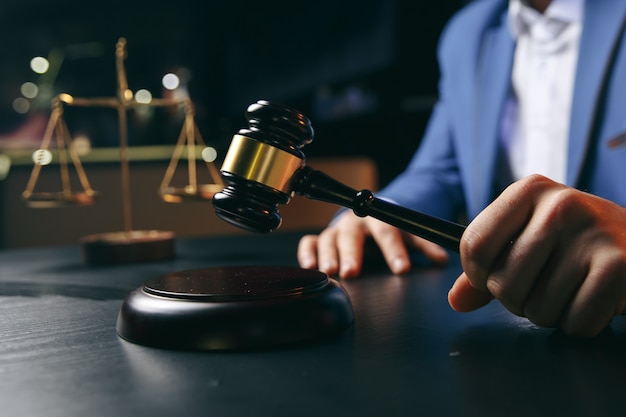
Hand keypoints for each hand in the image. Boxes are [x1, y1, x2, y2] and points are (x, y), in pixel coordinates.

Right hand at [297, 211, 448, 277]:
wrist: (366, 214)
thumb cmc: (387, 229)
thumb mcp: (407, 235)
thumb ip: (424, 246)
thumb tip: (442, 261)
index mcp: (380, 219)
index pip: (388, 234)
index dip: (394, 252)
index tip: (401, 270)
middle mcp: (355, 223)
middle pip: (352, 236)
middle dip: (352, 254)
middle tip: (352, 271)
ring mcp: (335, 230)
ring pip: (329, 239)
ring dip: (328, 255)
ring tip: (330, 272)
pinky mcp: (320, 238)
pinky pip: (309, 243)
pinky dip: (307, 253)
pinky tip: (310, 268)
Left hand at [448, 174, 625, 336]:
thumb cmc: (572, 242)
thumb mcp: (527, 238)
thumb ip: (488, 267)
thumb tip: (456, 300)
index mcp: (528, 191)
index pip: (474, 244)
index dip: (477, 275)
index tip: (493, 278)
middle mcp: (559, 205)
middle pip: (502, 283)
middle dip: (516, 301)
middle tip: (541, 287)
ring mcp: (591, 233)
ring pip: (537, 308)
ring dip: (549, 314)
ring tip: (569, 290)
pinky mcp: (619, 266)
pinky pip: (575, 321)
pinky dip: (579, 323)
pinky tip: (592, 299)